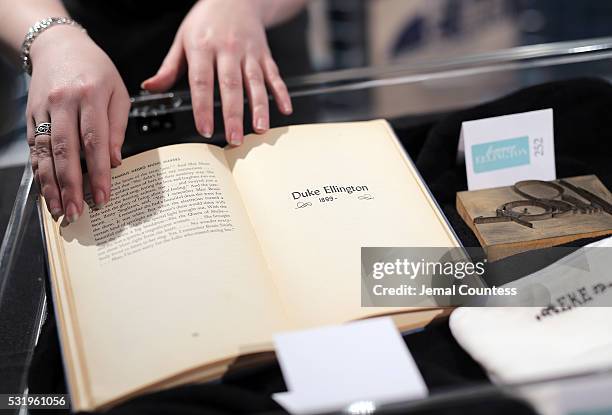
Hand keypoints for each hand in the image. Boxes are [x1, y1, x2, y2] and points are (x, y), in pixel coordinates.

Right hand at [27, 26, 129, 221]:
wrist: (59, 46)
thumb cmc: (96, 71)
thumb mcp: (118, 93)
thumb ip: (118, 127)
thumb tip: (115, 161)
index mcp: (90, 95)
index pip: (95, 141)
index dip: (99, 173)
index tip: (104, 196)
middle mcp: (63, 102)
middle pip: (66, 150)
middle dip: (71, 186)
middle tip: (77, 212)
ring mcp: (43, 109)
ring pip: (44, 152)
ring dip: (51, 185)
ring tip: (60, 209)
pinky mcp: (31, 116)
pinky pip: (34, 148)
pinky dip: (40, 172)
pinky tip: (46, 191)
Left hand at [142, 0, 292, 145]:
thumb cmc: (206, 21)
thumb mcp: (182, 39)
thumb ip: (168, 68)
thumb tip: (150, 87)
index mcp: (203, 47)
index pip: (202, 82)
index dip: (203, 107)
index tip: (205, 129)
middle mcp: (227, 49)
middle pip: (231, 86)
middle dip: (233, 115)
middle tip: (234, 139)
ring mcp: (249, 52)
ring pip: (255, 82)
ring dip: (260, 107)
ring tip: (260, 129)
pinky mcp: (265, 55)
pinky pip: (274, 75)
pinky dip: (281, 93)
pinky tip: (285, 109)